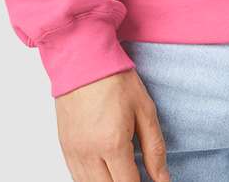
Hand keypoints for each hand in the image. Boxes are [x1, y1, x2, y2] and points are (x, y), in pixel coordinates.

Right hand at [55, 68, 170, 181]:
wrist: (82, 58)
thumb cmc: (114, 79)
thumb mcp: (144, 109)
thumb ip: (154, 149)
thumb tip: (163, 180)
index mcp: (112, 144)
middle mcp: (89, 154)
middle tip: (137, 175)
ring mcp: (74, 153)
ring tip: (123, 172)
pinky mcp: (65, 148)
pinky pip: (77, 177)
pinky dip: (92, 180)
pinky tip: (105, 172)